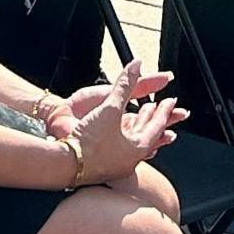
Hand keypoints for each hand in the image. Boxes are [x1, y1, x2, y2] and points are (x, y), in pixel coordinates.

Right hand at [68, 61, 187, 181]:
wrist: (63, 164)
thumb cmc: (89, 141)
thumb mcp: (110, 108)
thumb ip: (124, 85)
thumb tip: (136, 65)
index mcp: (138, 148)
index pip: (157, 125)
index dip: (165, 110)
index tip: (170, 101)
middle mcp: (131, 160)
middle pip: (149, 135)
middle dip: (155, 119)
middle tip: (162, 108)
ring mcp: (117, 166)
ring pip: (135, 144)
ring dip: (139, 128)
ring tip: (143, 118)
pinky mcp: (103, 168)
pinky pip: (121, 150)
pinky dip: (125, 137)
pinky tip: (121, 136)